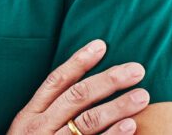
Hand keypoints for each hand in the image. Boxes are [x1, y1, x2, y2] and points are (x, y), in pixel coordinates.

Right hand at [6, 39, 149, 134]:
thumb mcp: (28, 128)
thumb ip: (49, 110)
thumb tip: (82, 87)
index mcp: (31, 114)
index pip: (56, 80)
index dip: (79, 61)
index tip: (101, 45)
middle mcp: (41, 126)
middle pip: (77, 96)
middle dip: (108, 80)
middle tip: (136, 69)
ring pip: (88, 121)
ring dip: (117, 106)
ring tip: (142, 95)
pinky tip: (131, 125)